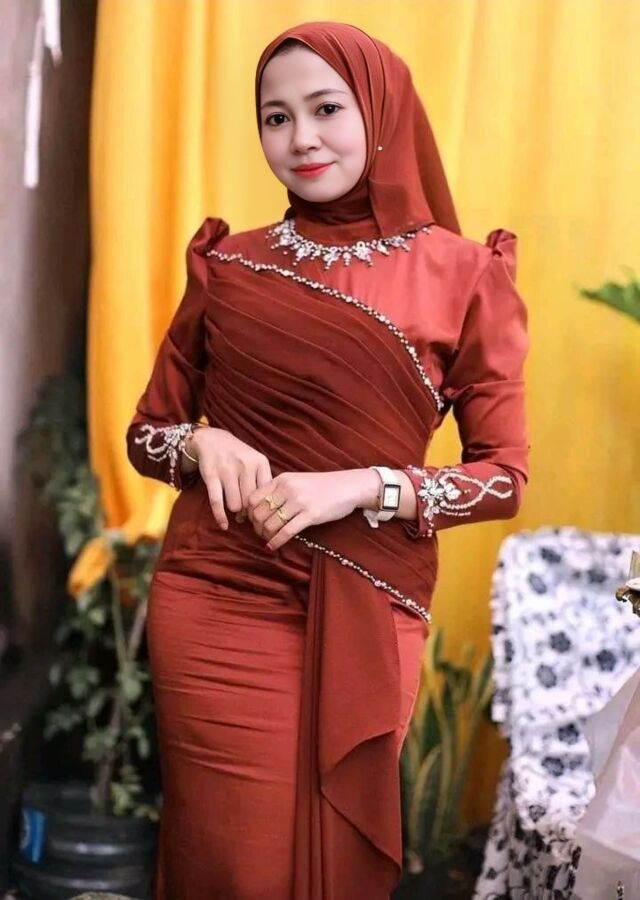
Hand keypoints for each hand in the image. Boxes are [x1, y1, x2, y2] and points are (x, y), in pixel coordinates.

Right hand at [185, 427, 272, 528]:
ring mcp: (228, 470)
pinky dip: (220, 517)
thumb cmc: (239, 457)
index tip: (262, 514)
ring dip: (235, 510)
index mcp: (260, 462)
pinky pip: (217, 502)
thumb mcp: (256, 463)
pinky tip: (224, 525)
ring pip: (235, 505)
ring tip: (236, 508)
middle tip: (248, 515)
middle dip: (250, 512)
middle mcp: (245, 465)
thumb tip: (263, 514)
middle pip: (251, 502)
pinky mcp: (211, 475)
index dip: (265, 508)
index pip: (267, 493)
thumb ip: (262, 484)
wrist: (213, 440)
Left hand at [246, 469, 378, 550]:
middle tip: (260, 533)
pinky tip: (273, 547)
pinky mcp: (310, 515)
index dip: (248, 512)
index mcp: (282, 479)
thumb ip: (279, 490)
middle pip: (258, 512)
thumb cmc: (322, 486)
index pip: (253, 497)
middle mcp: (288, 488)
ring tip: (268, 539)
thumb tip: (259, 508)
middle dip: (256, 526)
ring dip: (265, 535)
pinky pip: (286, 532)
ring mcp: (299, 502)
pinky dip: (276, 542)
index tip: (252, 520)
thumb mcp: (297, 480)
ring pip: (270, 524)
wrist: (349, 486)